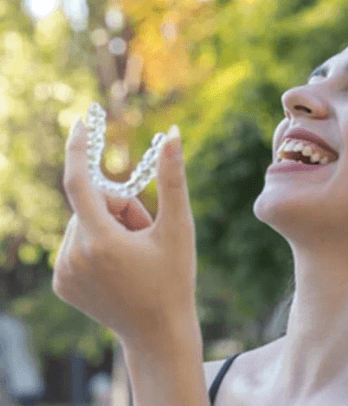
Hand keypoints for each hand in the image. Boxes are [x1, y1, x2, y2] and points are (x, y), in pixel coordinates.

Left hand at [53, 116, 197, 351]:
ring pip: (85, 222)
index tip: (81, 122)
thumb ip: (173, 178)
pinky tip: (119, 265)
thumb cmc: (174, 278)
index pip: (79, 181)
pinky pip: (77, 242)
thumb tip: (172, 135)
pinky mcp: (61, 283)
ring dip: (110, 226)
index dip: (79, 148)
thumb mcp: (179, 227)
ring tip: (135, 253)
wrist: (158, 332)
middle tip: (146, 231)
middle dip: (121, 207)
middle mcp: (74, 256)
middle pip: (92, 204)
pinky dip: (97, 241)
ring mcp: (64, 273)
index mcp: (101, 241)